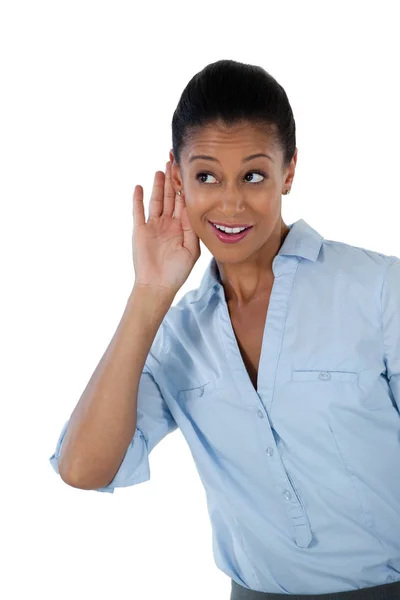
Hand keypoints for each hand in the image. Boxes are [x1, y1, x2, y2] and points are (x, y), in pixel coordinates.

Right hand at [132, 161, 200, 294]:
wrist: (157, 285)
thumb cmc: (177, 271)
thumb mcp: (192, 250)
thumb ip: (192, 229)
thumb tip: (190, 208)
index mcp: (182, 227)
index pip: (184, 201)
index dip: (185, 187)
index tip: (188, 171)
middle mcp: (168, 223)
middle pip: (171, 196)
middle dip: (172, 179)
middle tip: (173, 161)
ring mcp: (153, 225)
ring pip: (156, 200)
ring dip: (158, 185)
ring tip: (160, 170)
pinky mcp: (140, 230)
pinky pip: (138, 211)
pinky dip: (137, 199)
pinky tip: (139, 186)